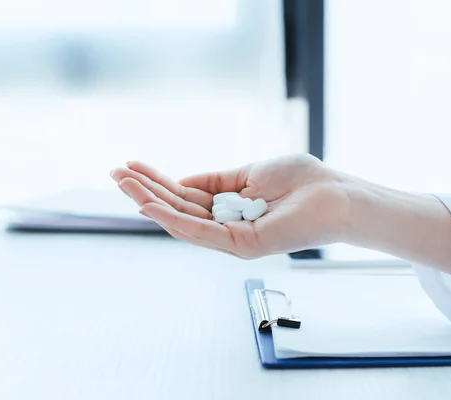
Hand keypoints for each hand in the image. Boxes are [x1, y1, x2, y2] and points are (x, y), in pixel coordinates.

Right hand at [110, 154, 350, 258]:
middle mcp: (226, 225)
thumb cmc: (300, 180)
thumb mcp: (248, 172)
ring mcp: (232, 238)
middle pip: (178, 209)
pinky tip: (149, 205)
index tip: (132, 166)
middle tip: (115, 173)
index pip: (185, 196)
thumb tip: (180, 182)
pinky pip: (201, 232)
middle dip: (145, 191)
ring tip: (122, 182)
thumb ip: (215, 180)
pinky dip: (173, 219)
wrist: (334, 193)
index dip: (158, 182)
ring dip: (150, 202)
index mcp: (228, 206)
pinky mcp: (242, 246)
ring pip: (182, 221)